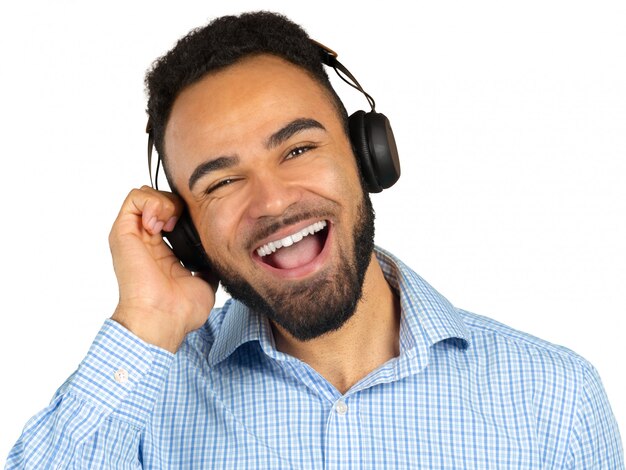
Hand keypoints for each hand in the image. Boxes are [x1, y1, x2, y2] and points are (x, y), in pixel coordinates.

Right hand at [109, 186, 215, 352]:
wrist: (163, 318)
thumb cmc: (180, 310)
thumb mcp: (204, 282)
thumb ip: (208, 266)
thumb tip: (218, 257)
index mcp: (162, 251)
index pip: (172, 215)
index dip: (187, 211)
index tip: (198, 225)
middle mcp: (145, 241)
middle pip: (160, 201)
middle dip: (177, 203)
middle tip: (182, 223)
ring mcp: (133, 235)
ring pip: (146, 195)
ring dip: (164, 201)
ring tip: (170, 222)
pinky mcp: (123, 232)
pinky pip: (134, 198)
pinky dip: (152, 202)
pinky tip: (162, 222)